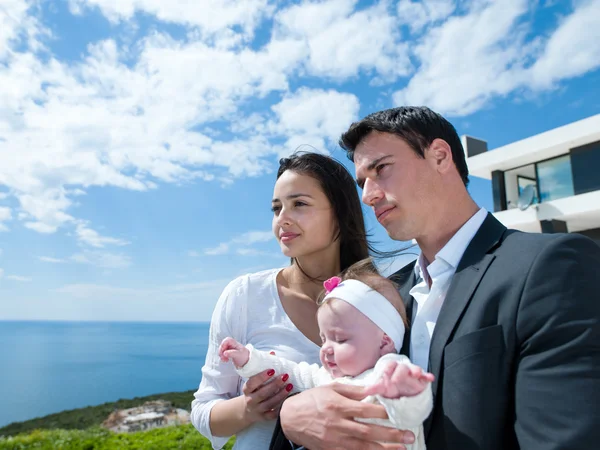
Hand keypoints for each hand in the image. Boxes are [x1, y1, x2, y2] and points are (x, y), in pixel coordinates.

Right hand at [218, 337, 249, 366]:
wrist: (248, 362)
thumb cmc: (244, 357)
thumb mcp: (238, 355)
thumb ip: (231, 353)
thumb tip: (224, 353)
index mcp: (235, 344)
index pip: (227, 340)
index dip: (223, 344)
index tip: (223, 351)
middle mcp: (232, 345)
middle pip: (223, 344)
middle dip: (221, 351)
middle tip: (222, 357)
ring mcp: (230, 349)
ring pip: (223, 349)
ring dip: (221, 354)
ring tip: (224, 360)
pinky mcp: (229, 353)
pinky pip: (223, 353)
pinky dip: (223, 357)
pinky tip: (225, 360)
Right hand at [240, 350, 291, 423]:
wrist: (248, 410)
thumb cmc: (254, 390)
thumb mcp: (254, 379)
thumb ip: (262, 366)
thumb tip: (272, 353)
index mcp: (247, 389)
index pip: (252, 383)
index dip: (262, 377)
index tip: (272, 370)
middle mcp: (250, 400)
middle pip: (262, 393)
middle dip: (275, 384)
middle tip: (285, 376)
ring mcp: (257, 410)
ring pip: (269, 403)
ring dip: (280, 395)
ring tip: (290, 386)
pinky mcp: (264, 418)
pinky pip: (273, 414)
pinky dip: (281, 407)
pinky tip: (289, 400)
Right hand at [280, 383, 415, 449]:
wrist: (290, 418)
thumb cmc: (312, 400)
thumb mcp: (330, 388)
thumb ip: (353, 390)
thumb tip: (374, 389)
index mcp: (337, 405)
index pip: (364, 410)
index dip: (382, 413)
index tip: (398, 413)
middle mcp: (337, 424)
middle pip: (368, 432)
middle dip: (391, 435)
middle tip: (409, 436)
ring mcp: (334, 440)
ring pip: (363, 447)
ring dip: (384, 449)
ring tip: (402, 449)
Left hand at [363, 361, 433, 398]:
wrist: (403, 396)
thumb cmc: (392, 389)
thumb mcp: (383, 389)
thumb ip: (375, 388)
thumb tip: (364, 390)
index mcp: (392, 371)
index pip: (389, 366)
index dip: (387, 370)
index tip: (385, 376)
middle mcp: (402, 371)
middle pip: (402, 367)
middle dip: (399, 372)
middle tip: (396, 381)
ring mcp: (412, 375)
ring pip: (414, 369)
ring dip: (415, 370)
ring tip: (416, 373)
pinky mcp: (422, 381)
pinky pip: (425, 376)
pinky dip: (428, 376)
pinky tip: (430, 378)